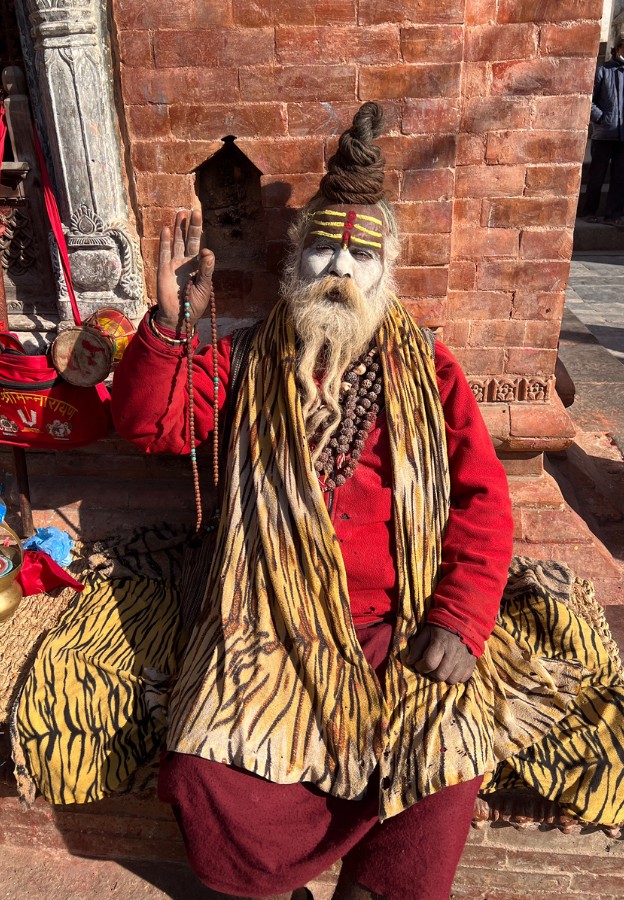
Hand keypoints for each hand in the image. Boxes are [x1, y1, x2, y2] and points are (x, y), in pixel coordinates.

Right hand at [156, 209, 214, 331]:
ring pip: (177, 242)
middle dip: (192, 227)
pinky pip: (164, 251)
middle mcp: (187, 262)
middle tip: (195, 211)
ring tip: (181, 213)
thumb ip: (206, 269)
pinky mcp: (164, 268)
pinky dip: (165, 240)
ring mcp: (175, 264)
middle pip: (190, 240)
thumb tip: (207, 251)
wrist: (177, 316)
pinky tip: (167, 228)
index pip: (202, 249)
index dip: (204, 246)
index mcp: (199, 267)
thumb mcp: (204, 287)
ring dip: (179, 228)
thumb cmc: (194, 304)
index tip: (204, 252)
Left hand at [406, 624, 475, 683]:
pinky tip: (451, 669)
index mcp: (441, 643)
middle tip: (430, 666)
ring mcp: (464, 660)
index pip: (429, 663)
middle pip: (440, 675)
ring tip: (440, 668)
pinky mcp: (472, 664)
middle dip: (431, 673)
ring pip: (451, 680)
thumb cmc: (441, 627)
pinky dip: (456, 677)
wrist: (463, 621)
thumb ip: (417, 647)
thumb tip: (409, 662)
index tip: (418, 663)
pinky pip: (463, 679)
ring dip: (444, 677)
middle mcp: (454, 653)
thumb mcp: (426, 632)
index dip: (420, 666)